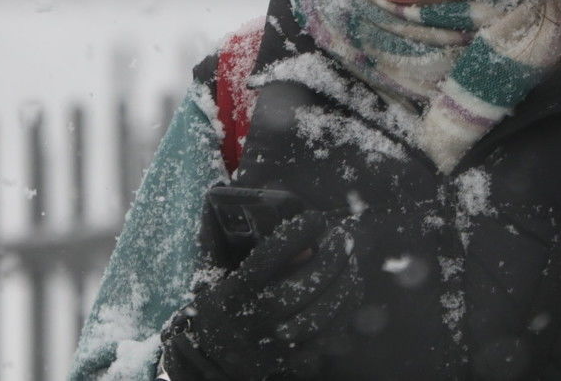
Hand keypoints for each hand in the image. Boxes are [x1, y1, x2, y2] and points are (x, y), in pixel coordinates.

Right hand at [159, 210, 360, 379]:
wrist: (210, 359)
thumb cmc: (217, 304)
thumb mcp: (212, 272)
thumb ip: (224, 238)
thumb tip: (232, 199)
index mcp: (235, 291)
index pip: (271, 255)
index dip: (298, 231)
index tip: (314, 218)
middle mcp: (256, 318)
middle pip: (306, 283)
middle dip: (332, 256)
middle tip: (343, 238)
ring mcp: (275, 344)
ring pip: (323, 311)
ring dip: (344, 282)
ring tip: (350, 261)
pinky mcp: (291, 361)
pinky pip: (328, 335)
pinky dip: (344, 309)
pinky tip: (348, 289)